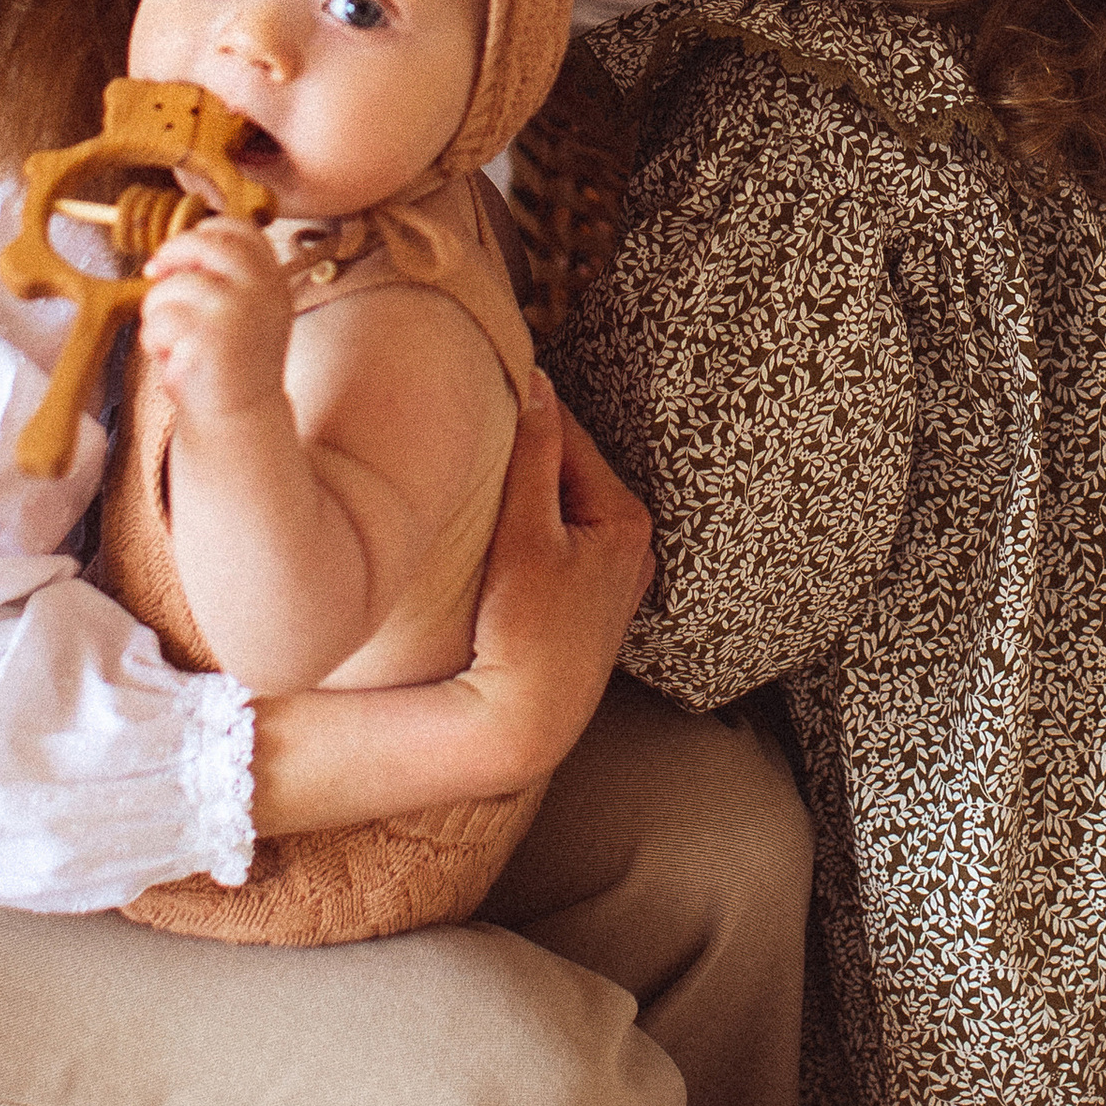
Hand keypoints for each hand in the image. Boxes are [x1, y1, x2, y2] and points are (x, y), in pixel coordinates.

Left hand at [138, 215, 290, 426]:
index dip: (201, 233)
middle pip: (201, 243)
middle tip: (155, 276)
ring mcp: (236, 312)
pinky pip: (157, 323)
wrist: (240, 417)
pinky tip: (175, 360)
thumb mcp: (242, 308)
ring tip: (177, 341)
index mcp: (271, 279)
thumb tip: (166, 256)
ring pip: (168, 287)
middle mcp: (260, 290)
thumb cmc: (229, 359)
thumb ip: (221, 276)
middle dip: (169, 257)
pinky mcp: (207, 339)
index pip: (239, 229)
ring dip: (158, 314)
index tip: (181, 256)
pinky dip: (154, 343)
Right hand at [462, 377, 655, 777]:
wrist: (523, 724)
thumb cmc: (525, 633)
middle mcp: (632, 545)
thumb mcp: (524, 535)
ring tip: (482, 485)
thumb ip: (533, 454)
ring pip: (561, 506)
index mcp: (625, 518)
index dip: (521, 413)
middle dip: (525, 454)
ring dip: (527, 493)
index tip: (480, 390)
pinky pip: (559, 541)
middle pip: (567, 470)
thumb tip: (536, 382)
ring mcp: (614, 577)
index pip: (567, 435)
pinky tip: (499, 537)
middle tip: (473, 435)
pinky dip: (533, 529)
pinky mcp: (590, 603)